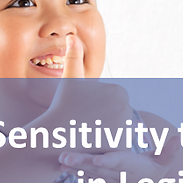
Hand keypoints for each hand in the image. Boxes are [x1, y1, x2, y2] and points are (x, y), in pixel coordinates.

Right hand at [33, 34, 132, 152]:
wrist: (56, 135)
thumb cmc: (62, 106)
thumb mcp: (70, 79)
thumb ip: (73, 56)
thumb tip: (72, 36)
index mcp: (119, 91)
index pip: (113, 101)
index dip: (97, 107)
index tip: (85, 110)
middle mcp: (127, 108)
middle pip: (117, 116)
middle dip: (103, 120)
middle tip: (85, 123)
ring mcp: (125, 128)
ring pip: (117, 130)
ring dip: (106, 132)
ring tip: (88, 133)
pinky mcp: (122, 146)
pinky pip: (117, 145)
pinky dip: (108, 145)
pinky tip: (93, 144)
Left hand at [59, 138, 182, 182]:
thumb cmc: (153, 175)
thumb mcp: (164, 164)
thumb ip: (170, 151)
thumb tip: (182, 138)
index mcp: (132, 168)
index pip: (120, 163)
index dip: (109, 161)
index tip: (97, 159)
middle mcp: (118, 176)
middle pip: (98, 169)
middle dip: (81, 163)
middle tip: (65, 156)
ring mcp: (107, 181)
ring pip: (88, 173)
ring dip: (73, 167)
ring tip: (59, 160)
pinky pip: (85, 177)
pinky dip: (74, 172)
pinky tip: (60, 165)